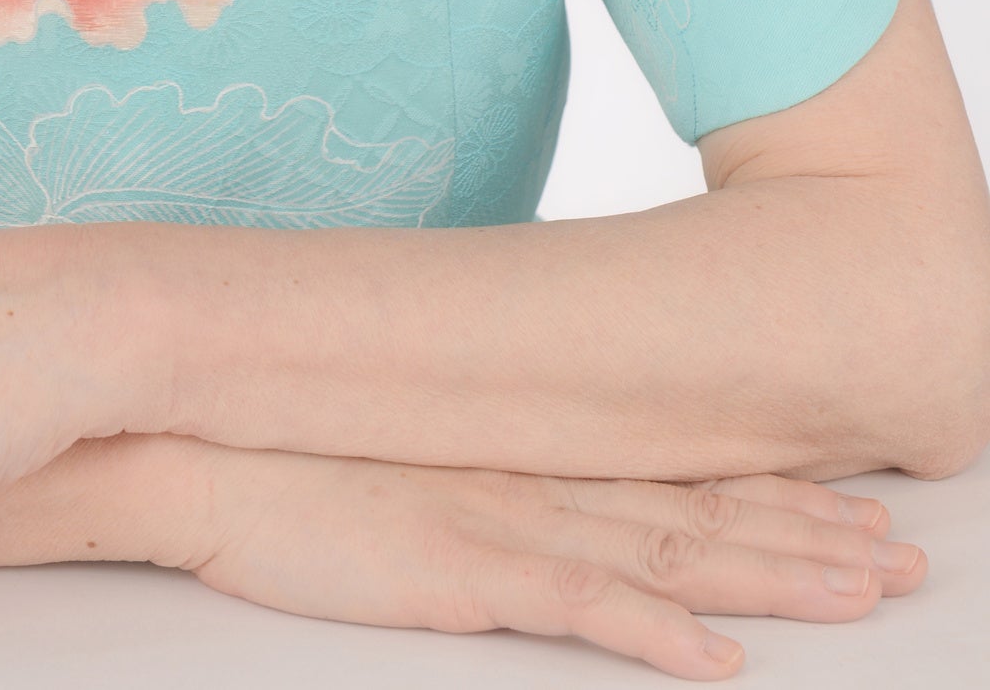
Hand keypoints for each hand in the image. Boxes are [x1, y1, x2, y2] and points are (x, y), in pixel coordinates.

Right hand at [163, 442, 926, 678]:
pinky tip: (721, 661)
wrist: (207, 448)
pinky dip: (660, 634)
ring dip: (774, 577)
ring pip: (672, 552)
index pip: (675, 475)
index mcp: (528, 454)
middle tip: (902, 556)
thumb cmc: (293, 461)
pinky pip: (584, 608)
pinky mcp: (465, 569)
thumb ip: (485, 476)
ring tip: (861, 590)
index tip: (853, 505)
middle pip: (701, 512)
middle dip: (809, 537)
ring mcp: (506, 520)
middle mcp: (537, 478)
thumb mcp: (411, 461)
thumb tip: (545, 500)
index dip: (772, 495)